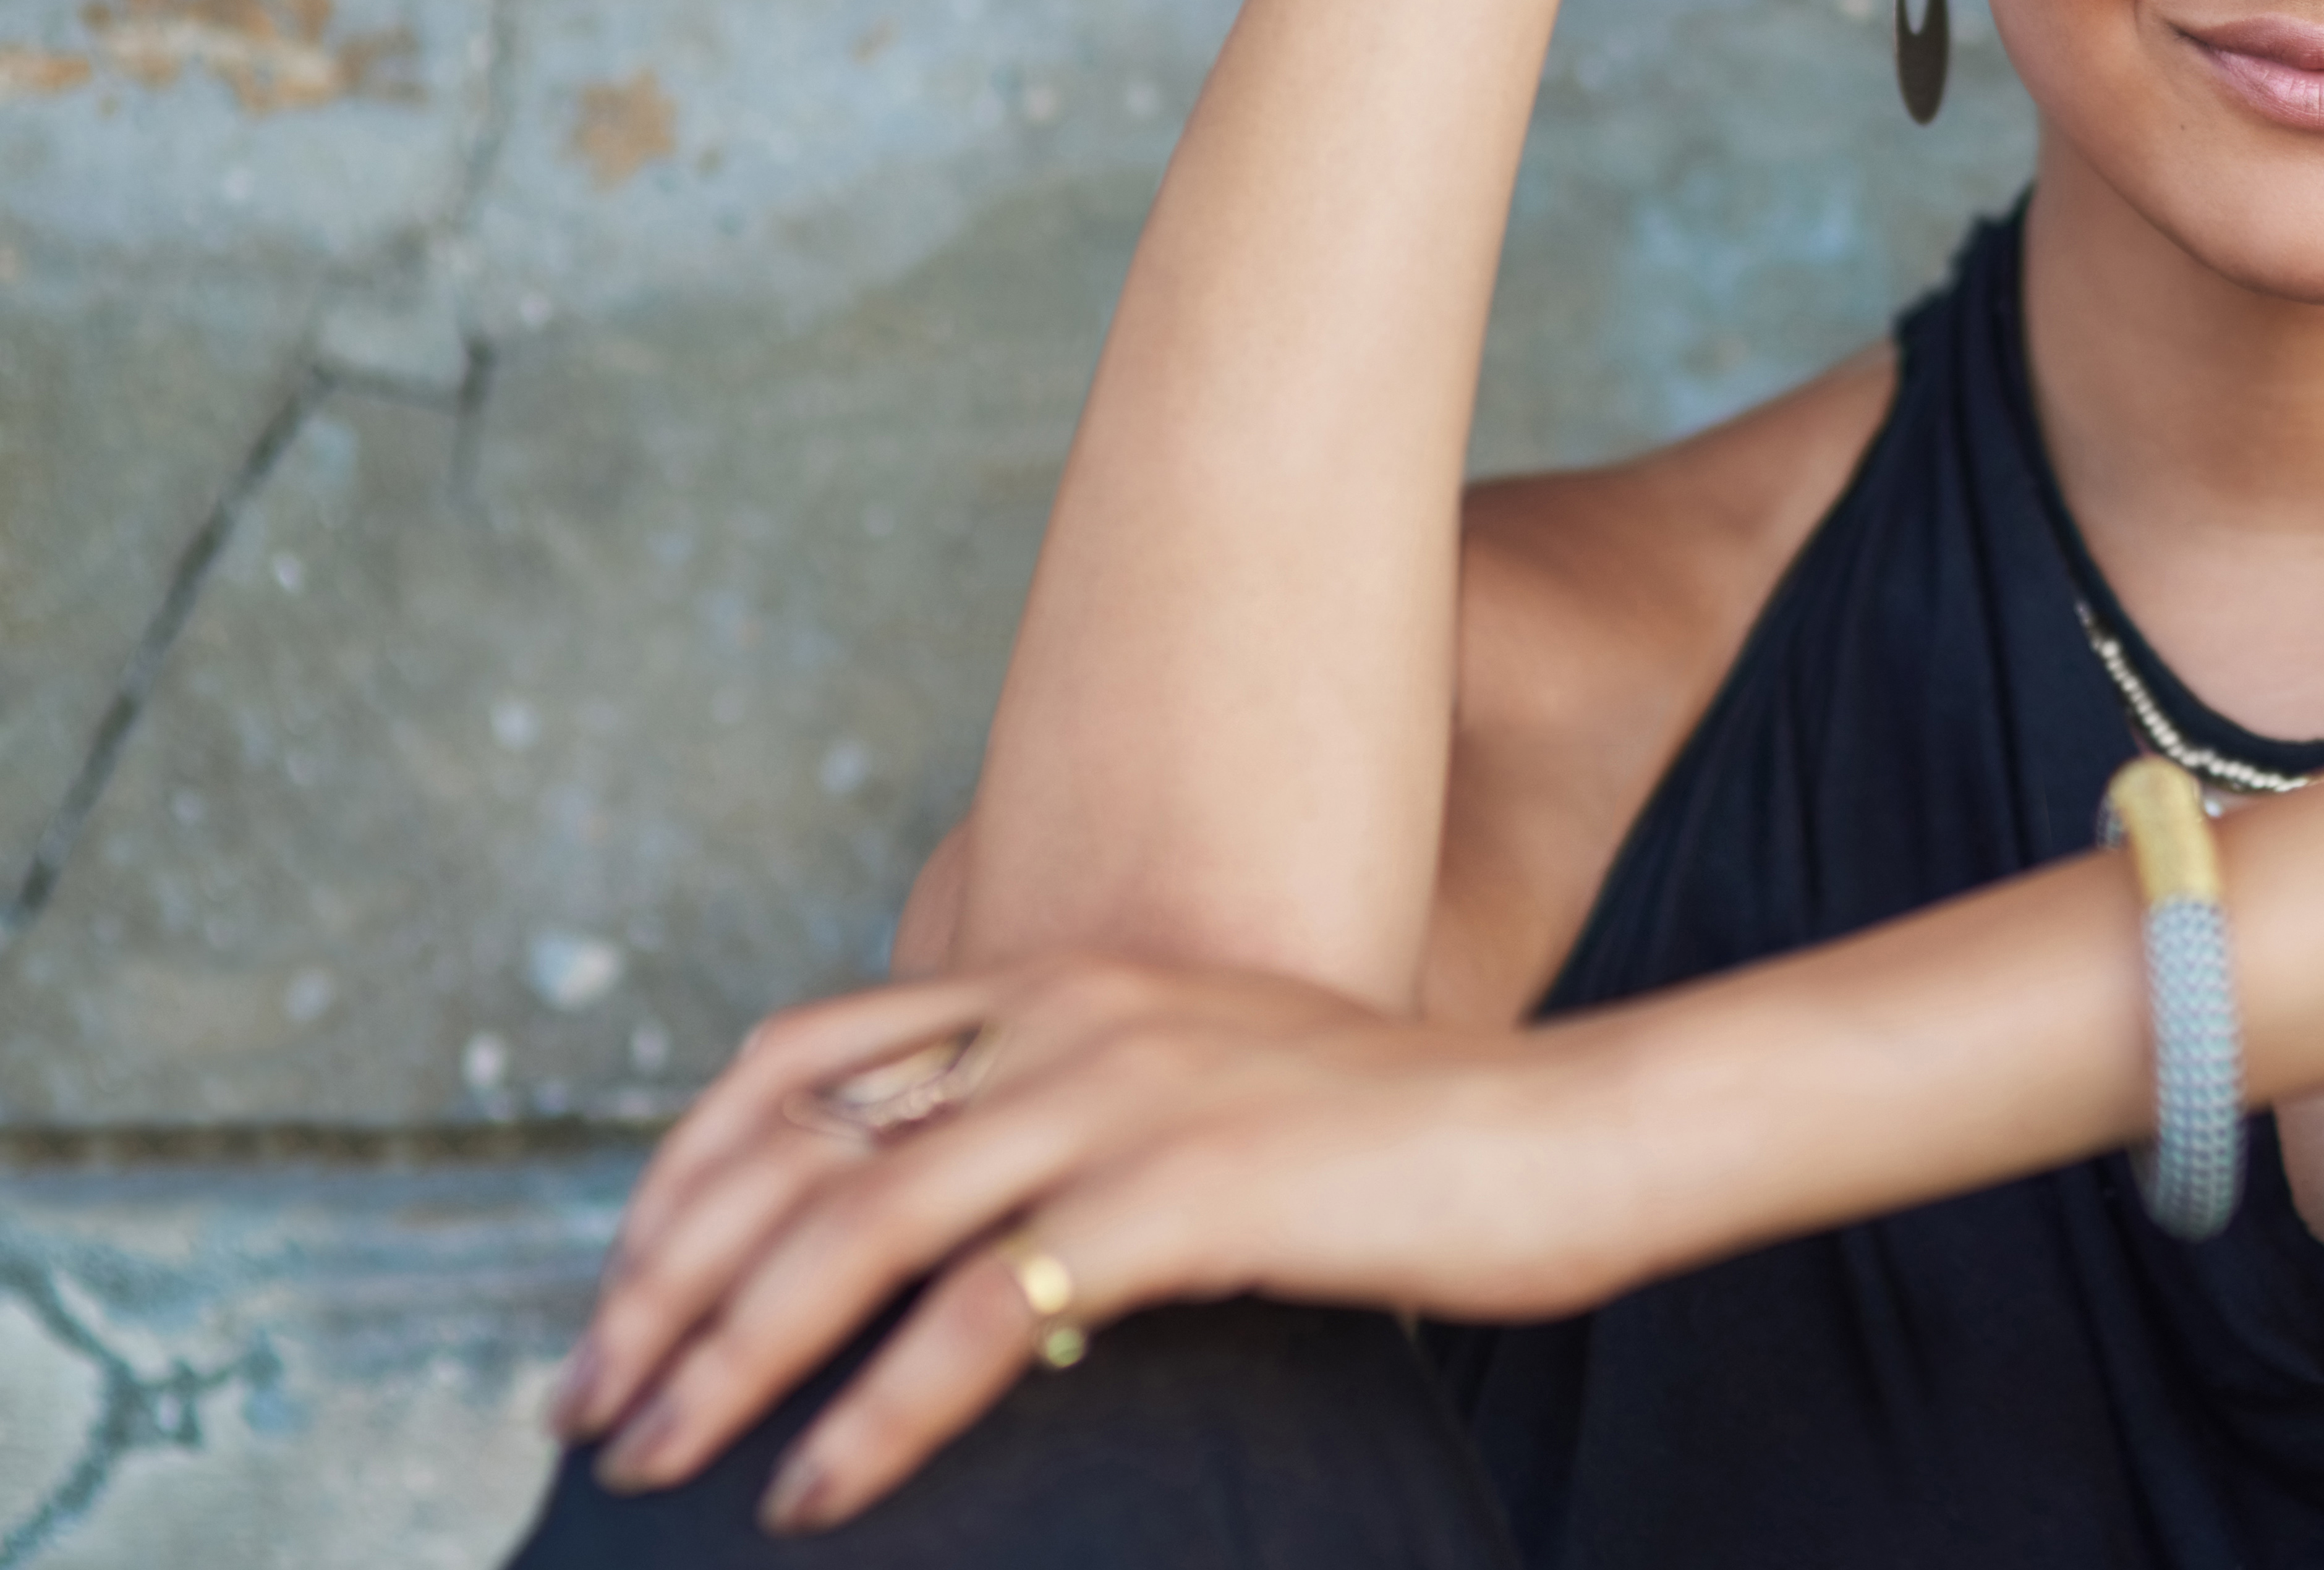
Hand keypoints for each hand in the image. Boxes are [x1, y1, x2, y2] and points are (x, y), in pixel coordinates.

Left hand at [551, 958, 1634, 1535]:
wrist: (1583, 1132)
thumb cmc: (1416, 1149)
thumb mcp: (1216, 1101)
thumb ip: (1087, 1133)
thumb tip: (963, 1251)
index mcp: (1071, 980)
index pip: (797, 1055)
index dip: (677, 1176)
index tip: (616, 1299)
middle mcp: (1076, 1011)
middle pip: (791, 1142)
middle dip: (659, 1284)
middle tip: (589, 1408)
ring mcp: (1131, 1092)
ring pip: (853, 1226)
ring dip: (728, 1357)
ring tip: (655, 1463)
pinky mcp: (1190, 1189)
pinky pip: (981, 1311)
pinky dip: (877, 1414)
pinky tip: (824, 1494)